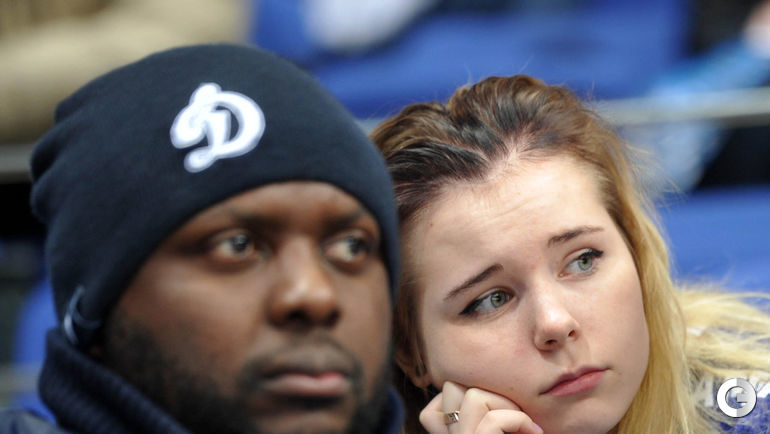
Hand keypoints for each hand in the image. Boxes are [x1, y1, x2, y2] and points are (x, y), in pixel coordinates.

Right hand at [419, 381, 542, 432]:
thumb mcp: (501, 432)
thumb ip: (487, 418)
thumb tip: (481, 387)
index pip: (436, 404)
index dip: (472, 399)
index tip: (505, 418)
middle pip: (452, 388)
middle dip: (490, 394)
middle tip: (516, 419)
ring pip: (470, 395)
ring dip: (505, 406)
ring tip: (523, 427)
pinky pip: (491, 418)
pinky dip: (518, 421)